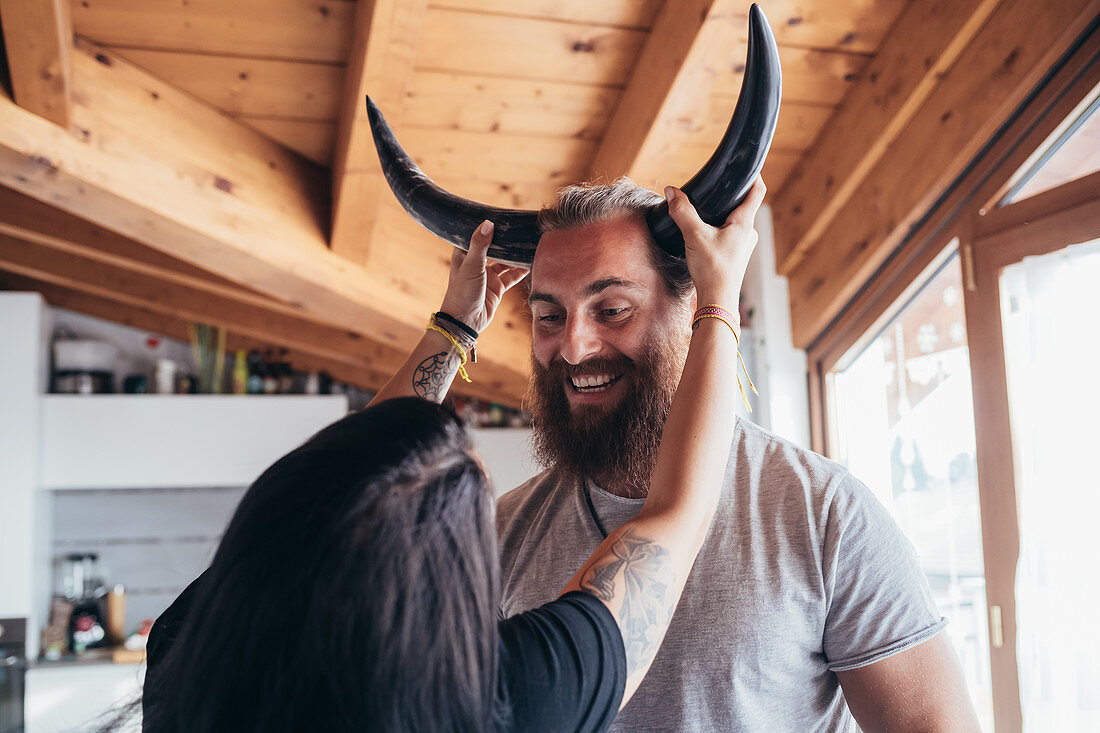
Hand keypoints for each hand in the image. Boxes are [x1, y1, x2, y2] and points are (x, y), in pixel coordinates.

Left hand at [439, 220, 528, 333]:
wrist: (465, 322)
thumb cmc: (462, 292)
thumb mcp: (471, 266)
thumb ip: (480, 245)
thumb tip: (488, 222)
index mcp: (464, 255)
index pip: (476, 235)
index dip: (486, 226)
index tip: (500, 215)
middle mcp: (476, 263)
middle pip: (493, 248)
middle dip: (505, 240)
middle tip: (520, 228)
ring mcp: (487, 276)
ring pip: (505, 262)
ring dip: (515, 256)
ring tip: (529, 245)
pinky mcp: (497, 288)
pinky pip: (511, 277)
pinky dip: (520, 271)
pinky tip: (530, 264)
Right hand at [664, 178, 765, 309]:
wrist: (717, 301)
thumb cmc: (712, 269)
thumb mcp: (694, 235)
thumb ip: (682, 211)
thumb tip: (672, 192)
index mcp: (745, 223)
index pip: (757, 191)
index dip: (753, 175)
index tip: (745, 166)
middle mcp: (749, 233)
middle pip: (744, 205)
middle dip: (730, 196)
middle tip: (714, 188)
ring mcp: (743, 246)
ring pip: (735, 222)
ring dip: (722, 214)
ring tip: (705, 211)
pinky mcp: (735, 256)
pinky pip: (729, 235)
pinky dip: (719, 229)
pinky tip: (704, 233)